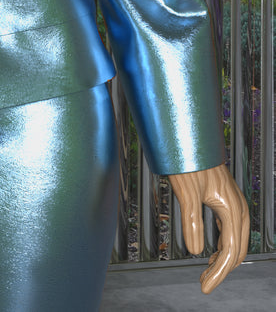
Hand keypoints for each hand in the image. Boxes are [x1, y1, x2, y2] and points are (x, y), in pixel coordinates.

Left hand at [168, 162, 249, 292]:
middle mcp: (238, 209)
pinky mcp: (226, 201)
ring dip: (222, 259)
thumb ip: (191, 221)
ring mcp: (234, 204)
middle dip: (221, 270)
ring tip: (206, 273)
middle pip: (236, 250)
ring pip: (235, 241)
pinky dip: (222, 246)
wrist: (190, 138)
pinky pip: (230, 230)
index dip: (218, 273)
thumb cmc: (188, 160)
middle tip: (204, 284)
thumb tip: (194, 251)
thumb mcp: (186, 191)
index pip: (229, 252)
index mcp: (232, 210)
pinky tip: (210, 252)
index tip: (205, 288)